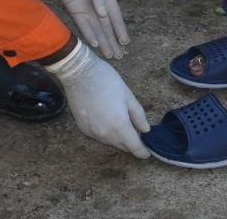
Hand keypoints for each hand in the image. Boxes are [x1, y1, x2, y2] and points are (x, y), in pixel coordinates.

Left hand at [37, 0, 128, 58]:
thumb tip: (104, 14)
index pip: (115, 14)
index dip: (120, 28)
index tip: (126, 42)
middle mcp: (96, 2)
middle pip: (106, 25)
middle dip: (113, 40)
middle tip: (120, 56)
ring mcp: (84, 6)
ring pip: (96, 28)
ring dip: (103, 40)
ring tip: (109, 55)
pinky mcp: (72, 7)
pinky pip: (82, 23)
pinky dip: (89, 33)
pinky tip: (95, 44)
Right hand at [45, 40, 150, 158]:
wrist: (79, 73)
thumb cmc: (106, 80)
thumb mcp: (127, 94)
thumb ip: (138, 115)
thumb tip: (145, 130)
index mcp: (120, 125)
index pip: (134, 147)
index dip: (142, 152)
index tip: (147, 153)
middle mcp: (106, 134)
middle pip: (122, 146)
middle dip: (130, 143)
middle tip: (136, 132)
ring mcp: (93, 133)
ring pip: (110, 142)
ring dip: (118, 138)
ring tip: (121, 124)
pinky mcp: (83, 129)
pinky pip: (99, 136)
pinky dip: (106, 133)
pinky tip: (106, 120)